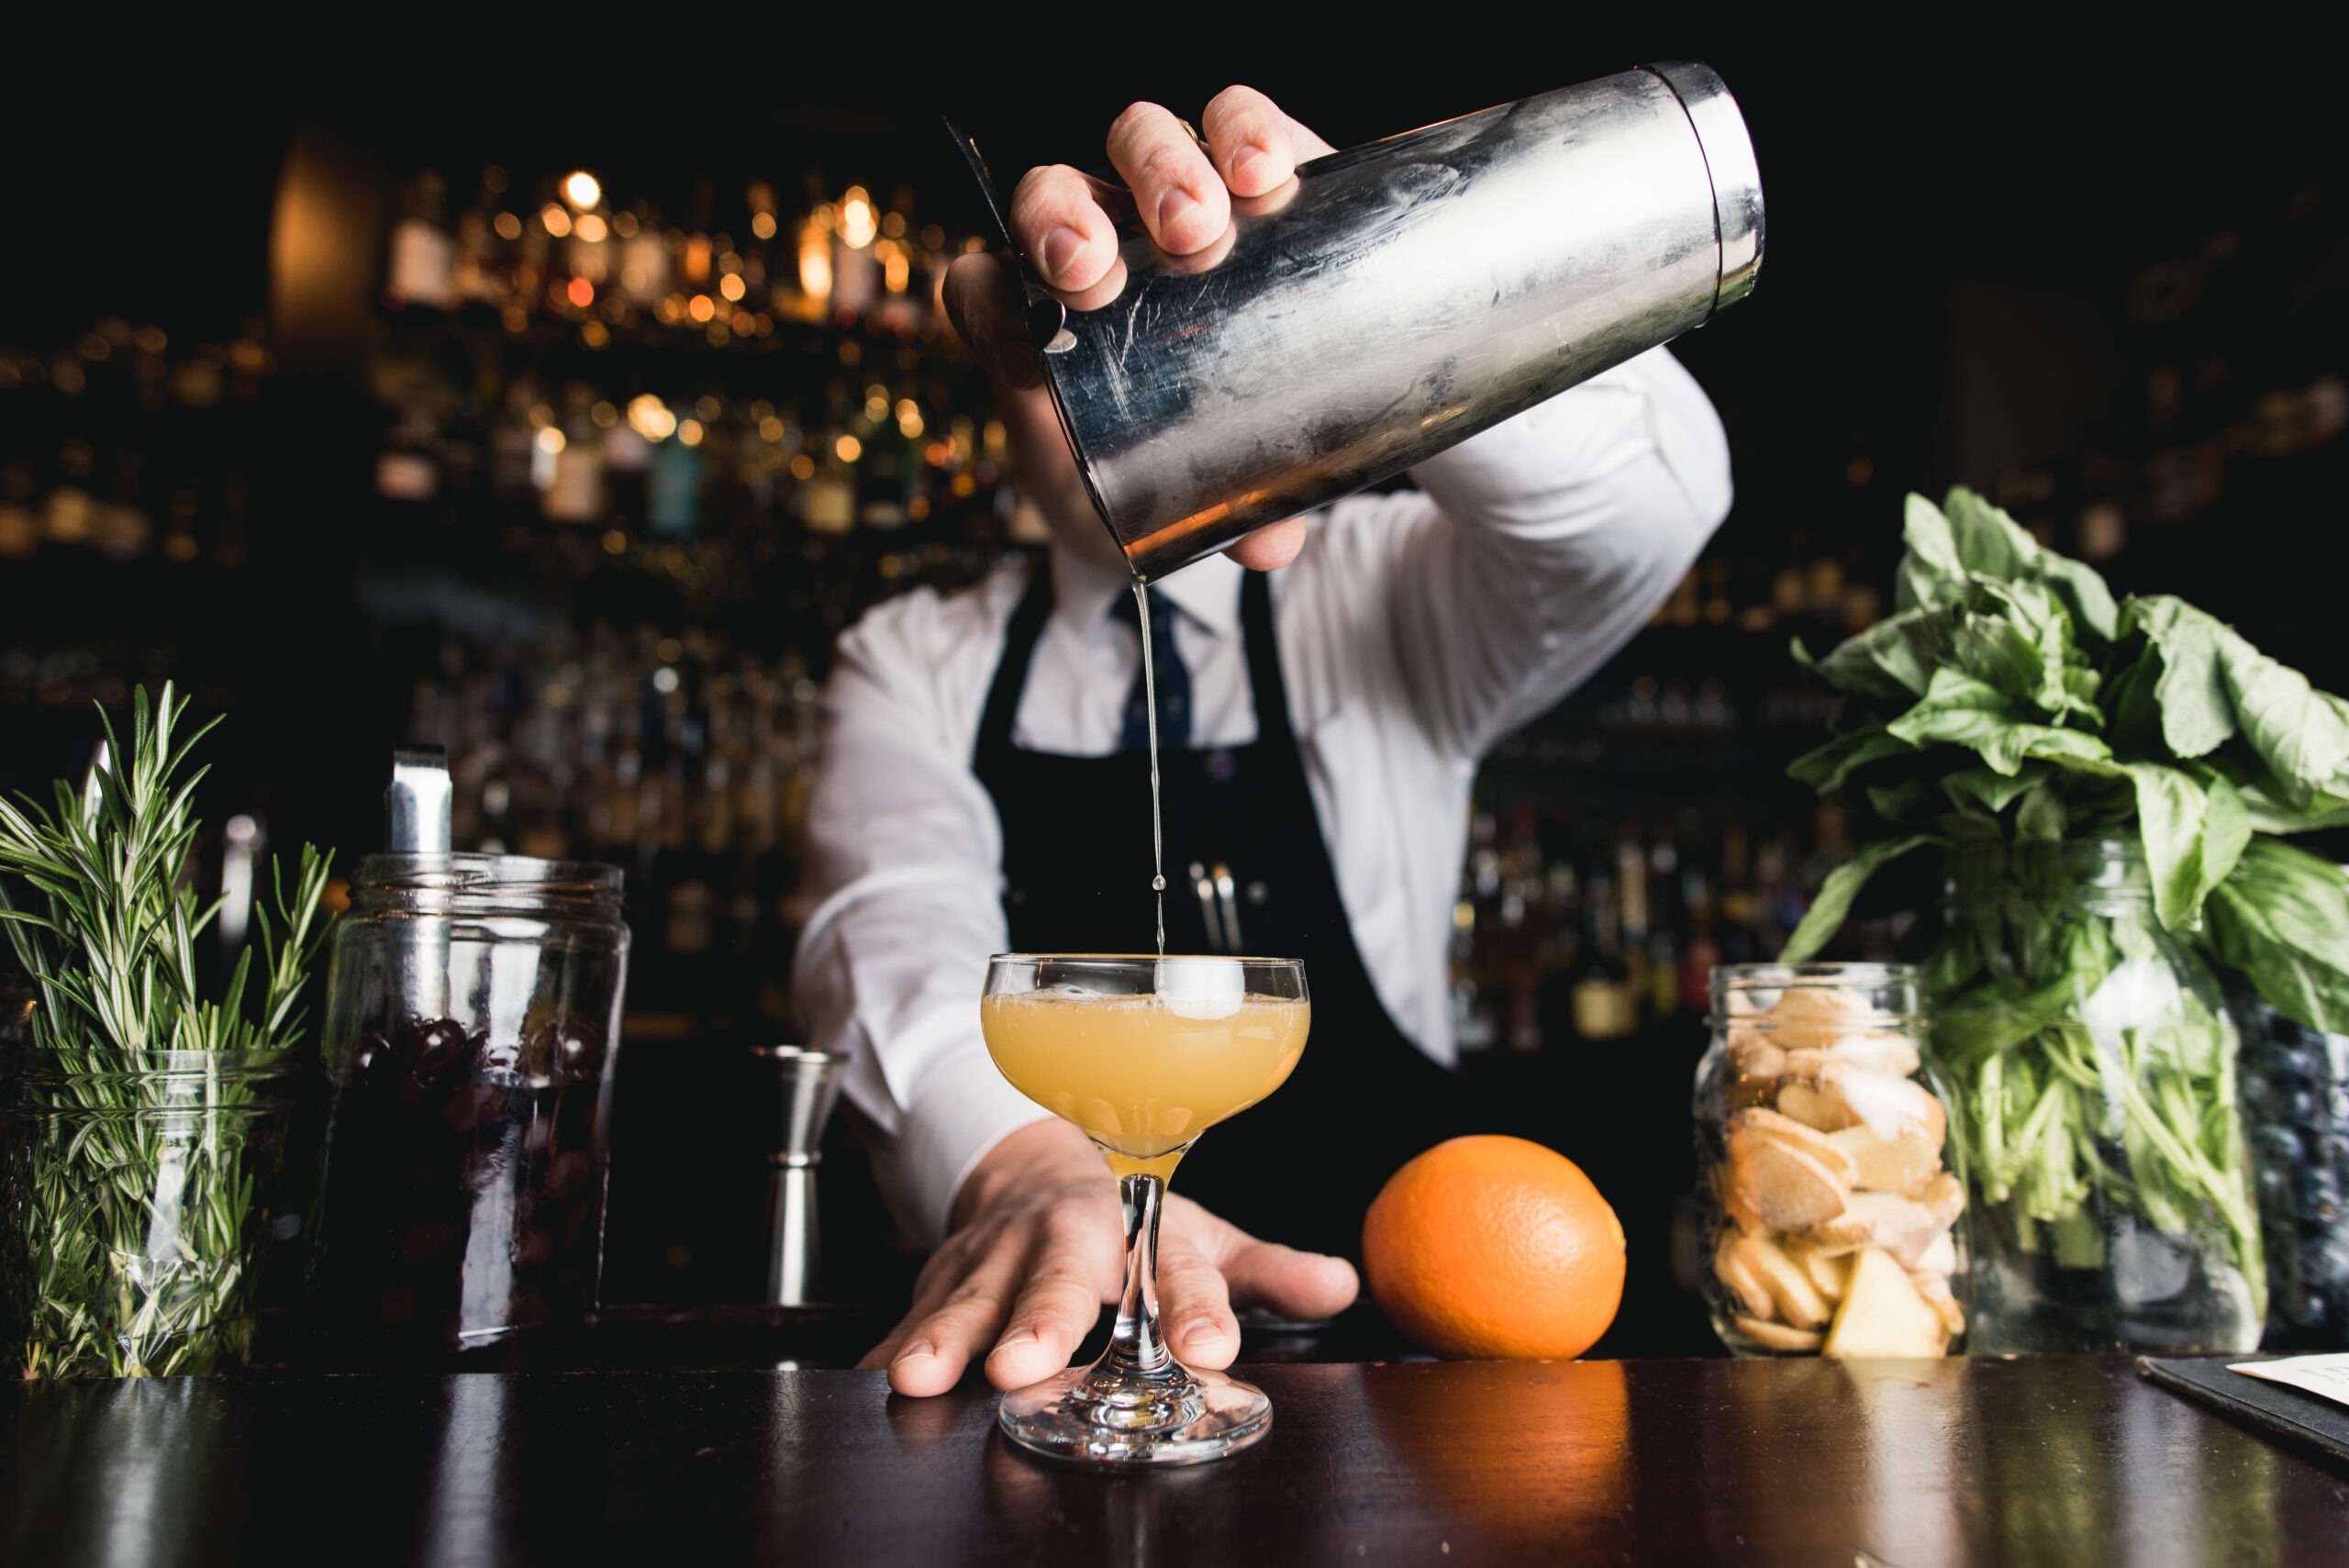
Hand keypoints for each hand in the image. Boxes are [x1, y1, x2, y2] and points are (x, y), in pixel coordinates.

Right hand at [860, 1117, 1358, 1395]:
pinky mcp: (943, 1276)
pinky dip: (888, 1344)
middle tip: (1026, 1364)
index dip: (1196, 1310)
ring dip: (944, 1337)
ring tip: (922, 1378)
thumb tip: (1343, 1285)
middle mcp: (1066, 1239)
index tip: (1212, 1349)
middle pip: (1057, 1281)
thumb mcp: (1203, 1236)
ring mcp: (997, 1257)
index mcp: (1140, 1229)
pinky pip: (910, 1314)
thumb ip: (1267, 1272)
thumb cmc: (1128, 1219)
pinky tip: (873, 1376)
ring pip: (969, 1297)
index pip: (1176, 1269)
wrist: (1034, 1168)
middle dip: (1042, 1322)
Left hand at [941, 87, 1337, 572]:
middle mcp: (1099, 244)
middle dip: (1062, 224)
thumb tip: (1273, 542)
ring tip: (1196, 226)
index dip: (991, 307)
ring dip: (1155, 171)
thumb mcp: (1163, 514)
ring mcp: (1170, 202)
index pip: (984, 287)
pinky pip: (1235, 122)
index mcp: (1044, 323)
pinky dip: (1244, 131)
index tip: (1026, 358)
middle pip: (1051, 196)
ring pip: (1136, 143)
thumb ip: (1211, 528)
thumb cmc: (1168, 467)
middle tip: (1098, 276)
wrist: (1243, 419)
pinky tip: (1265, 171)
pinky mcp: (1250, 175)